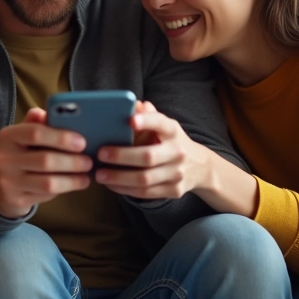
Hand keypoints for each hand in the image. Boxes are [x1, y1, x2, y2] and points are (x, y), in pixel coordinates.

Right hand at [0, 107, 93, 217]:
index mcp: (8, 136)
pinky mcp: (17, 200)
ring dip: (72, 179)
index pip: (35, 133)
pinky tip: (76, 184)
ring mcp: (9, 182)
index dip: (61, 138)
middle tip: (88, 161)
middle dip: (72, 161)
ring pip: (48, 182)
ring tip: (86, 175)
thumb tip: (51, 113)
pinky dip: (65, 189)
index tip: (82, 142)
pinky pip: (46, 196)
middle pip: (45, 160)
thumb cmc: (20, 153)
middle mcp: (4, 159)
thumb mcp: (24, 135)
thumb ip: (38, 123)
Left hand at [94, 101, 211, 198]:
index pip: (160, 123)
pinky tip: (111, 184)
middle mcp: (178, 152)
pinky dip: (125, 189)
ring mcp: (177, 173)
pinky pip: (145, 193)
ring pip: (144, 178)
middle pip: (148, 156)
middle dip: (121, 156)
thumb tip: (135, 105)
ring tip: (99, 174)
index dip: (146, 121)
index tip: (129, 120)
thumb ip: (148, 116)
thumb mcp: (163, 126)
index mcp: (173, 131)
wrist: (200, 167)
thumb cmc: (170, 142)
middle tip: (100, 154)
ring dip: (119, 177)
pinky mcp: (174, 190)